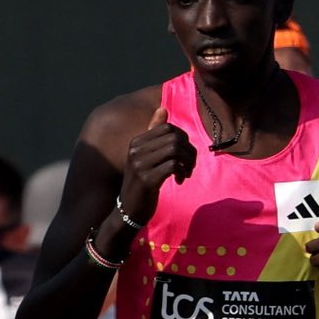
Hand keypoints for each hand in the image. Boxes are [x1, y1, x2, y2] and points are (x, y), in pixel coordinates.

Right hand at [119, 107, 196, 224]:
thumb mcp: (147, 157)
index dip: (183, 139)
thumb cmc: (143, 182)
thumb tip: (162, 108)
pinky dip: (183, 171)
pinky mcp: (147, 179)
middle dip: (189, 151)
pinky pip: (173, 165)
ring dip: (188, 162)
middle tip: (189, 165)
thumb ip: (154, 134)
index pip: (167, 128)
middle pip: (175, 137)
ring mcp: (140, 165)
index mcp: (136, 143)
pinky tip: (180, 180)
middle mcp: (135, 151)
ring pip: (176, 150)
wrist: (129, 210)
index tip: (184, 153)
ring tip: (185, 172)